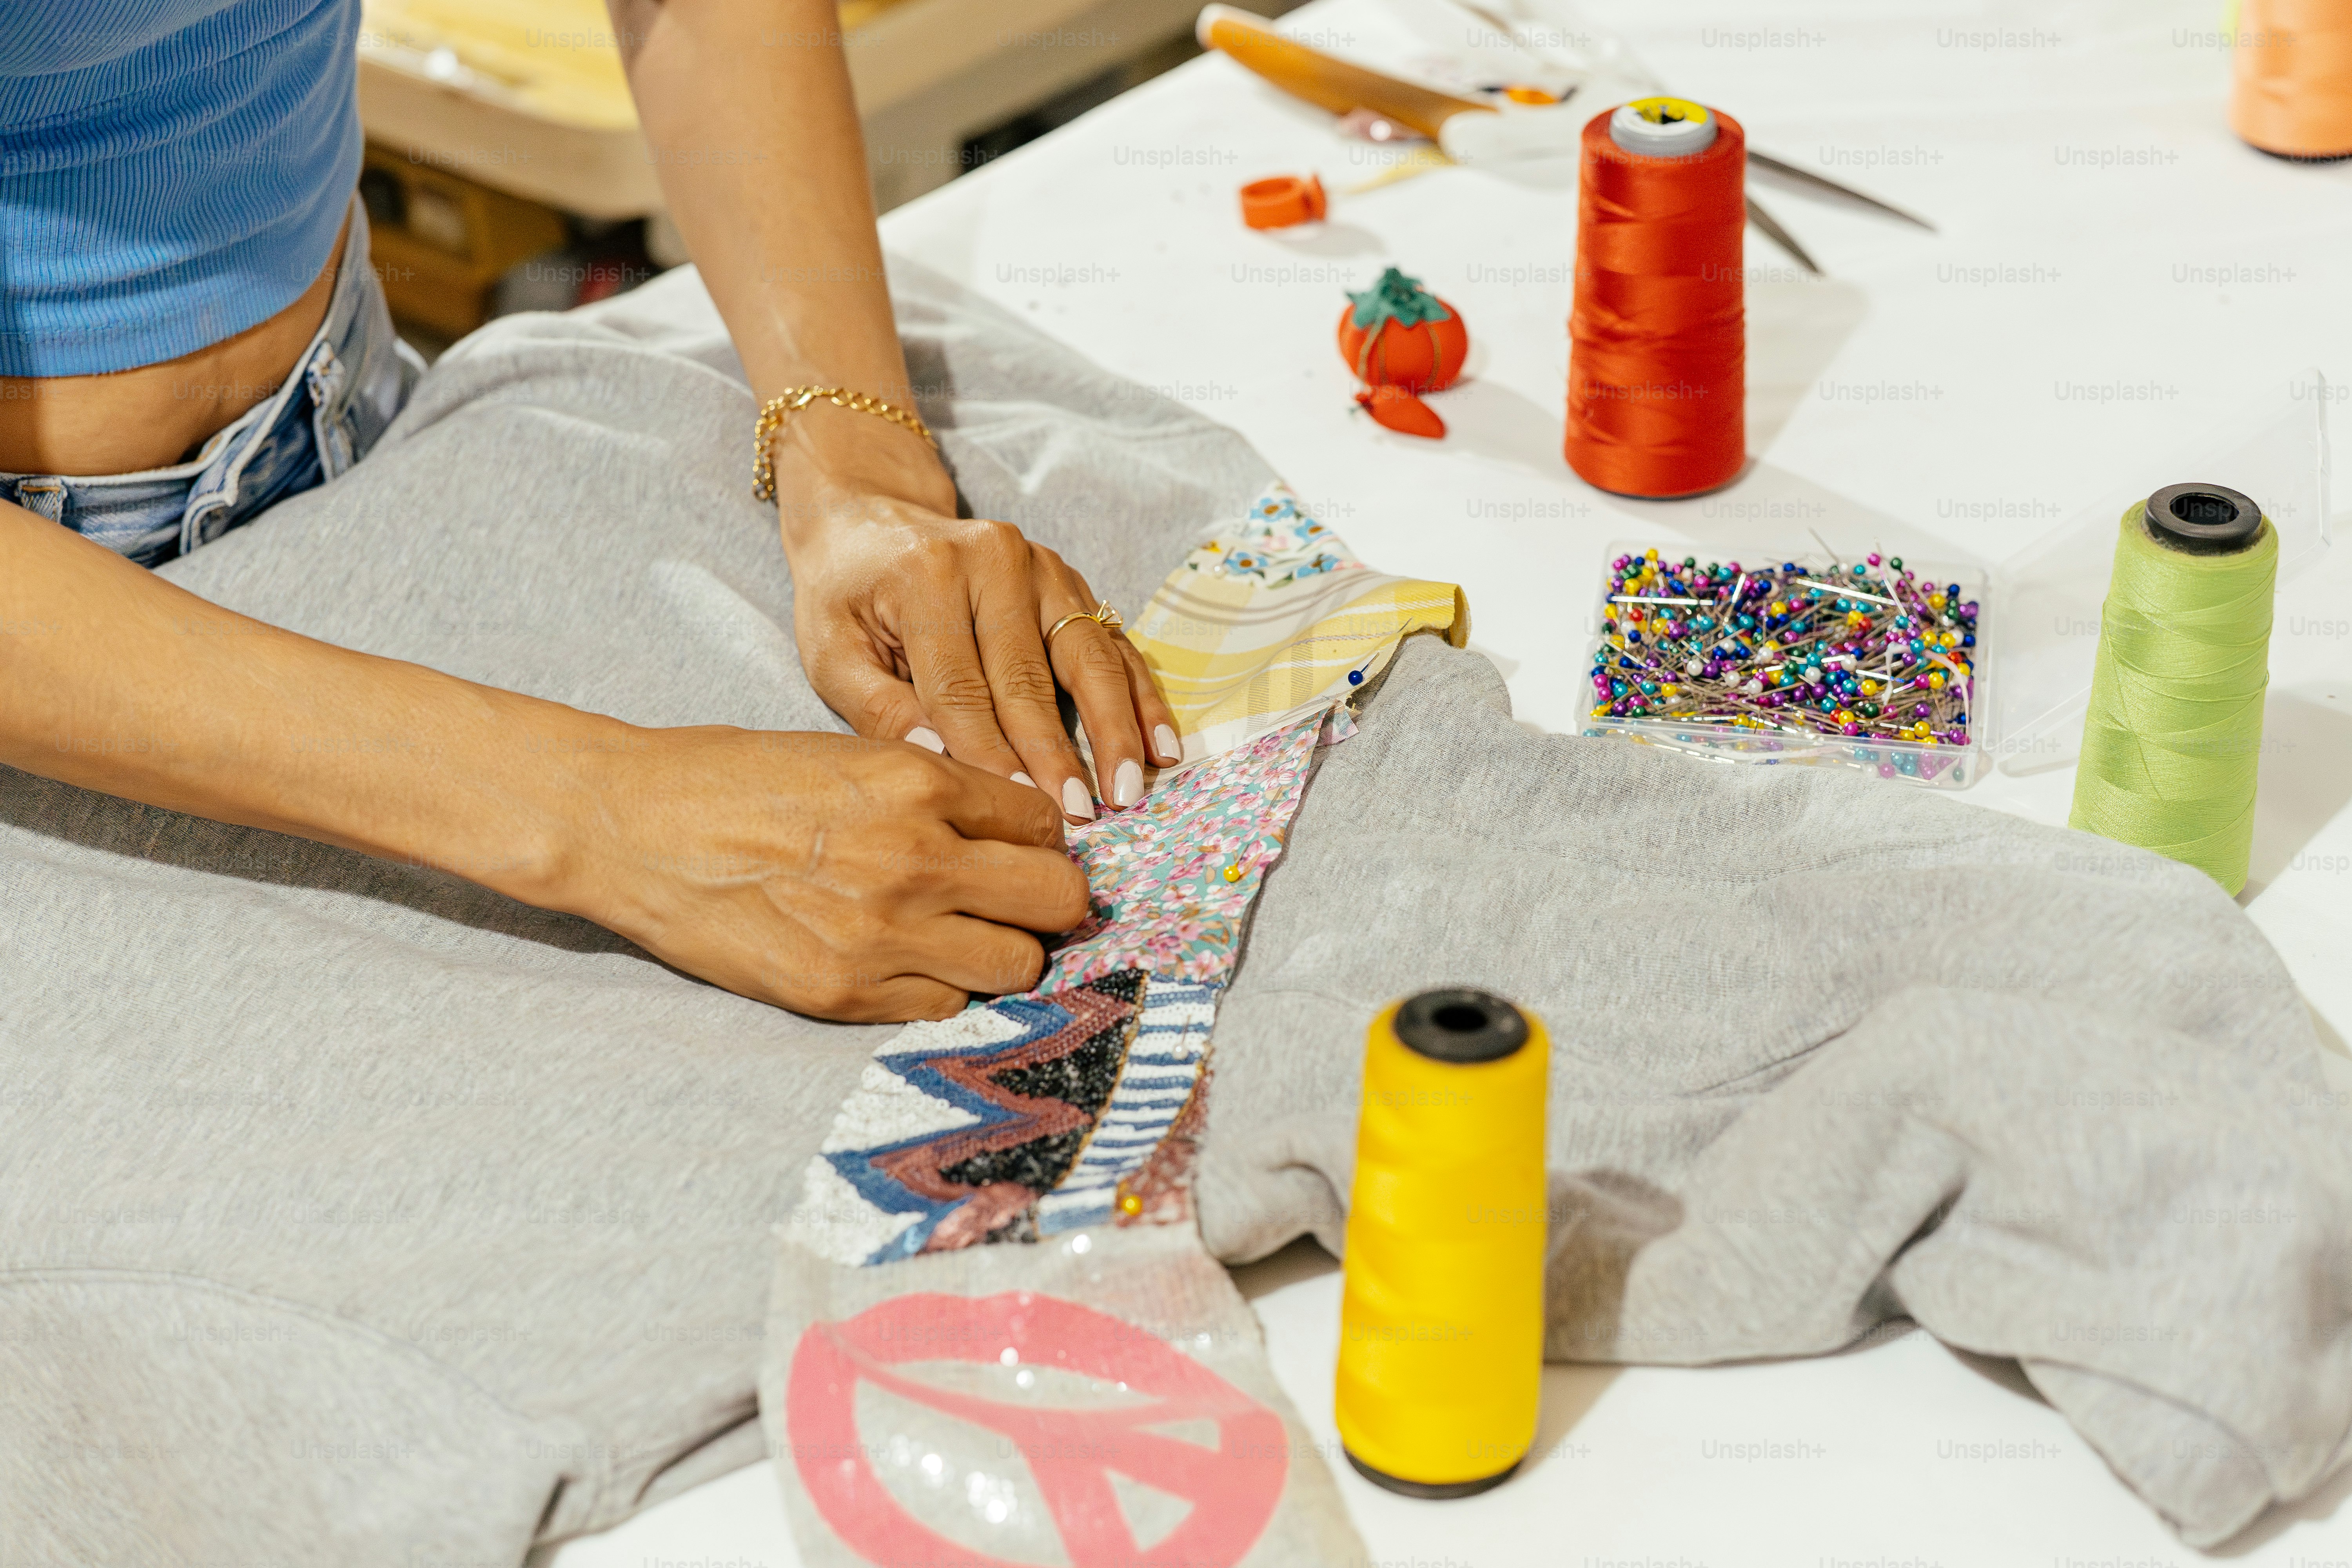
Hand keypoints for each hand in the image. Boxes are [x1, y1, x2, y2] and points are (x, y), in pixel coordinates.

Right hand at [549, 725, 1089, 1021]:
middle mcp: (916, 860)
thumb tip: (1018, 826)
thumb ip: (939, 790)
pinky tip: (904, 960)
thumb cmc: (737, 778)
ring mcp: (883, 936)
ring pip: (1017, 966)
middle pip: (1059, 902)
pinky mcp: (845, 994)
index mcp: (920, 783)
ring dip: (1002, 951)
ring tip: (961, 932)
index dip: (1040, 839)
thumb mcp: (852, 753)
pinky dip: (940, 986)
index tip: (1017, 847)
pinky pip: (945, 1005)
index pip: (1045, 825)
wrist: (634, 827)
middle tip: (1015, 897)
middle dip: (1048, 900)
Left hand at [771, 415, 1181, 825]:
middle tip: (1079, 818)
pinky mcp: (1068, 579)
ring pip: (1087, 659)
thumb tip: (939, 761)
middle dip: (1057, 756)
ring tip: (1129, 789)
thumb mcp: (832, 649)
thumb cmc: (845, 593)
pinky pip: (1112, 644)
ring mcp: (1040, 566)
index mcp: (927, 578)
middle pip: (1030, 678)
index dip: (991, 756)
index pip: (963, 688)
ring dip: (1113, 730)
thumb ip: (878, 707)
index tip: (1018, 810)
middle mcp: (993, 563)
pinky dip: (1139, 696)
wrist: (869, 513)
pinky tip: (1160, 743)